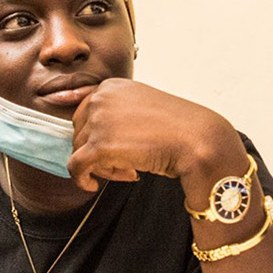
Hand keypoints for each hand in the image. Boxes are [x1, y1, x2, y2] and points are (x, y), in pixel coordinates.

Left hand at [66, 79, 245, 200]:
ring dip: (101, 166)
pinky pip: (76, 167)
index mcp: (111, 86)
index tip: (119, 148)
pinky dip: (82, 179)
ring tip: (129, 171)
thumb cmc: (176, 128)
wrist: (196, 140)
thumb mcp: (142, 108)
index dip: (98, 136)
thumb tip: (95, 137)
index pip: (85, 114)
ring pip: (79, 151)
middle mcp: (101, 98)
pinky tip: (94, 186)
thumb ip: (117, 114)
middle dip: (98, 152)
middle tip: (127, 164)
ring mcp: (98, 120)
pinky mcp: (99, 146)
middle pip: (80, 133)